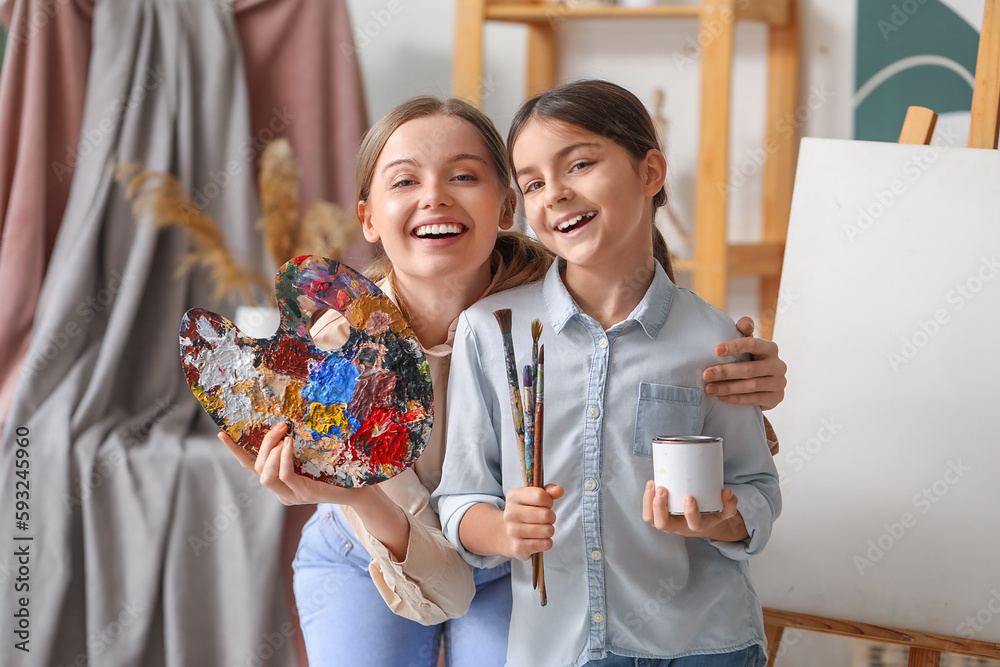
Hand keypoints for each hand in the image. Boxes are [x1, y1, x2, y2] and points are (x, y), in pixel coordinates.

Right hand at [218, 423, 377, 506]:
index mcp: (280, 480)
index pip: (251, 466)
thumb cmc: (338, 470)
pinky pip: (284, 476)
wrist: (360, 490)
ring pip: (266, 475)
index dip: (235, 451)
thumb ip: (299, 444)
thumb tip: (290, 420)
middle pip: (258, 468)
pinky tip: (289, 444)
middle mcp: (281, 491)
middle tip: (280, 426)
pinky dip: (283, 459)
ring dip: (271, 452)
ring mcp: (290, 495)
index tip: (221, 433)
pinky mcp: (302, 494)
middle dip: (265, 444)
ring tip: (284, 436)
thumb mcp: (314, 454)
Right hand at [501, 484, 563, 560]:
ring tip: (543, 529)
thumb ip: (548, 491)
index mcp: (513, 497)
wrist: (505, 533)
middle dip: (551, 517)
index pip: (540, 495)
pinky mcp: (518, 547)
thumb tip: (559, 490)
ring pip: (547, 530)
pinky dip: (547, 542)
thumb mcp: (533, 497)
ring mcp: (513, 531)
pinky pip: (545, 544)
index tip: (546, 505)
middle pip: (545, 515)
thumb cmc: (525, 513)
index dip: (548, 501)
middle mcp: (510, 513)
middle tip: (546, 519)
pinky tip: (539, 539)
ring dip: (549, 530)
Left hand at [641, 482, 745, 540]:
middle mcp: (680, 526)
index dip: (690, 513)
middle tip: (663, 489)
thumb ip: (730, 502)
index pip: (694, 524)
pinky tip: (651, 484)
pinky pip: (648, 513)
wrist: (703, 524)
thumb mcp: (726, 511)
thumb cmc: (713, 514)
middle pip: (664, 525)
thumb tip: (727, 491)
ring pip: (652, 520)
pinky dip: (646, 500)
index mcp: (698, 525)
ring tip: (653, 484)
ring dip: (649, 503)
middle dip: (660, 507)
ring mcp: (668, 522)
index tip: (689, 497)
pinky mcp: (660, 516)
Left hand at [703, 316, 786, 409]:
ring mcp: (779, 382)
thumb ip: (745, 333)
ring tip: (709, 389)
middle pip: (750, 369)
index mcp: (770, 348)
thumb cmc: (751, 360)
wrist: (764, 386)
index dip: (735, 346)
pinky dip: (737, 399)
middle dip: (725, 371)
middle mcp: (778, 365)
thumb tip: (743, 324)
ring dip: (728, 388)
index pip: (753, 344)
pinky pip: (755, 399)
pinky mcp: (777, 398)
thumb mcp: (747, 346)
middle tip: (706, 374)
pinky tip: (722, 398)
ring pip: (752, 386)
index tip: (716, 350)